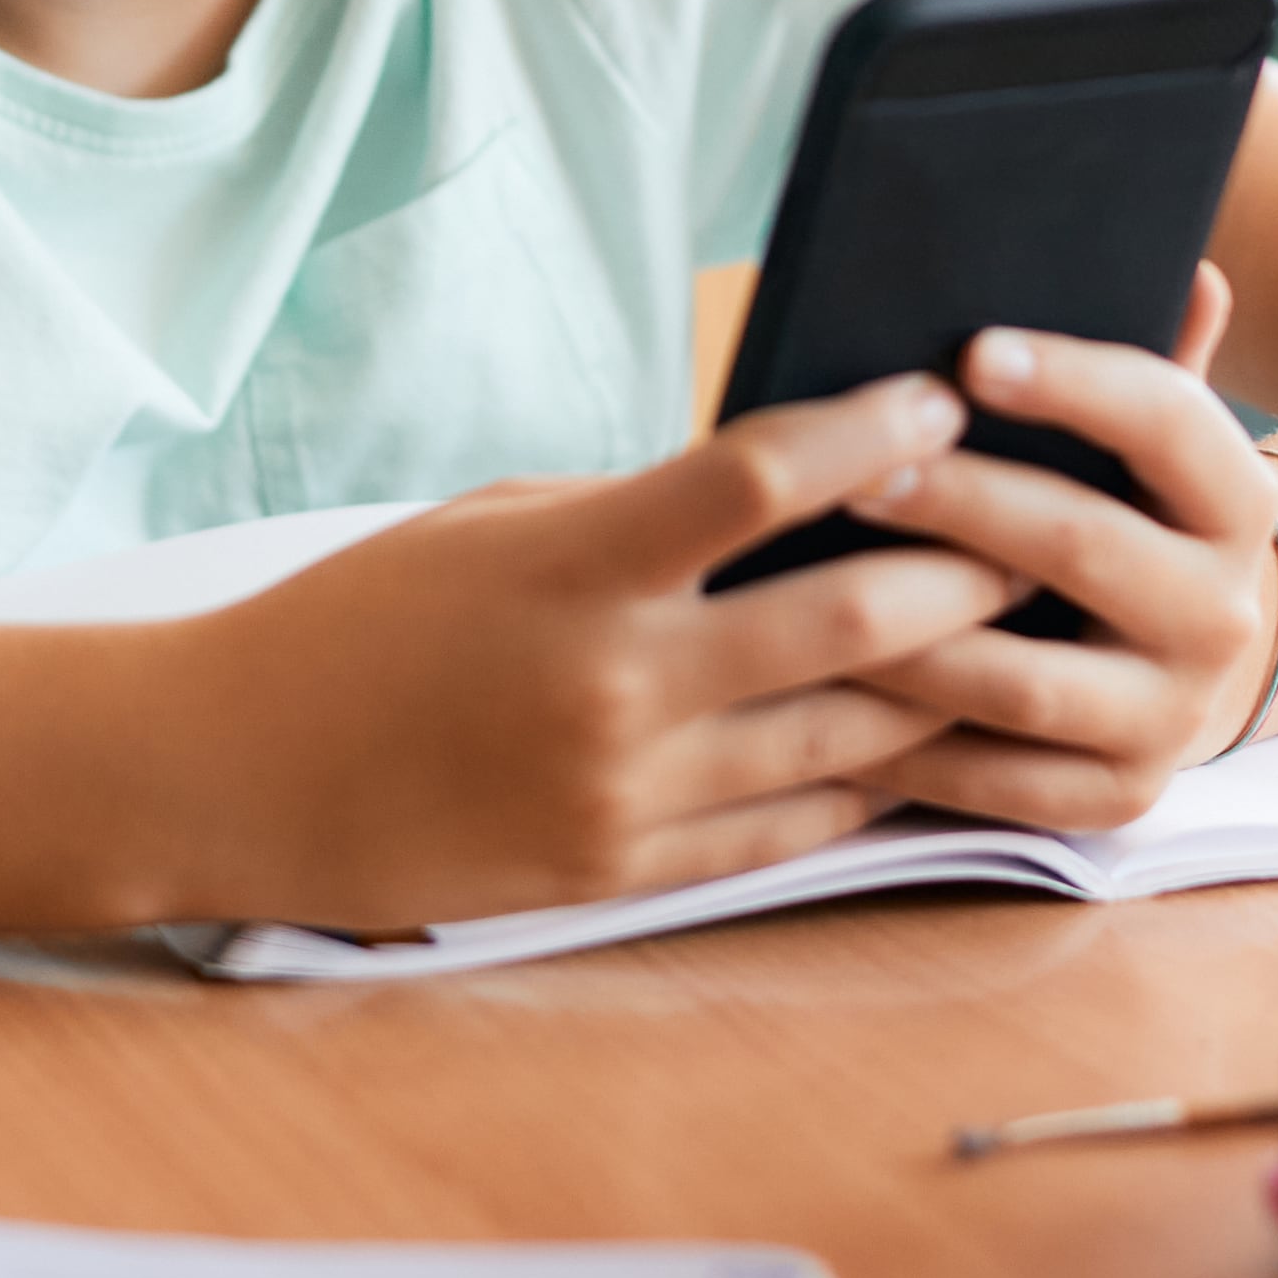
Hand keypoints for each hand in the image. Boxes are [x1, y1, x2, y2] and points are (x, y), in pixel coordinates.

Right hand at [167, 374, 1019, 935]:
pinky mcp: (624, 874)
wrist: (237, 773)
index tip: (940, 402)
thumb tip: (785, 488)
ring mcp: (626, 794)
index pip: (758, 481)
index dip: (871, 438)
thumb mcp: (493, 525)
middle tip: (1041, 528)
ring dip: (946, 683)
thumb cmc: (361, 620)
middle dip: (964, 569)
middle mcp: (614, 685)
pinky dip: (868, 780)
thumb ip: (638, 515)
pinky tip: (926, 742)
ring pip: (847, 735)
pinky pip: (790, 826)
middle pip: (847, 618)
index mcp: (573, 568)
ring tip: (1024, 635)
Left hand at [833, 264, 1277, 830]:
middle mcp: (1223, 614)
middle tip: (857, 470)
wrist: (1179, 657)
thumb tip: (1193, 268)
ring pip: (1023, 678)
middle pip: (1082, 547)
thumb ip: (1158, 355)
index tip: (970, 352)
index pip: (1169, 423)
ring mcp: (1170, 717)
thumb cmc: (1122, 509)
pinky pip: (994, 777)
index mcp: (1236, 500)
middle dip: (959, 503)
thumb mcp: (1150, 435)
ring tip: (807, 584)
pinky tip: (817, 693)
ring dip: (908, 632)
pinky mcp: (1113, 798)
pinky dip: (902, 742)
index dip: (1073, 383)